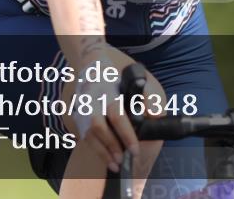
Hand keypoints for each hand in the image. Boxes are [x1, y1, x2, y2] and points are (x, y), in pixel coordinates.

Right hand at [72, 55, 140, 172]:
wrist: (91, 68)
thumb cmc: (117, 78)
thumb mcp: (135, 79)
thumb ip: (148, 96)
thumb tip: (156, 116)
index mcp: (107, 90)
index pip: (116, 113)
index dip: (126, 133)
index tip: (135, 149)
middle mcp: (91, 100)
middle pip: (98, 126)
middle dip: (112, 146)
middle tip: (125, 160)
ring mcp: (82, 109)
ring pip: (89, 134)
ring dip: (103, 152)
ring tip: (117, 165)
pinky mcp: (77, 118)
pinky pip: (85, 137)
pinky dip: (96, 150)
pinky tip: (108, 160)